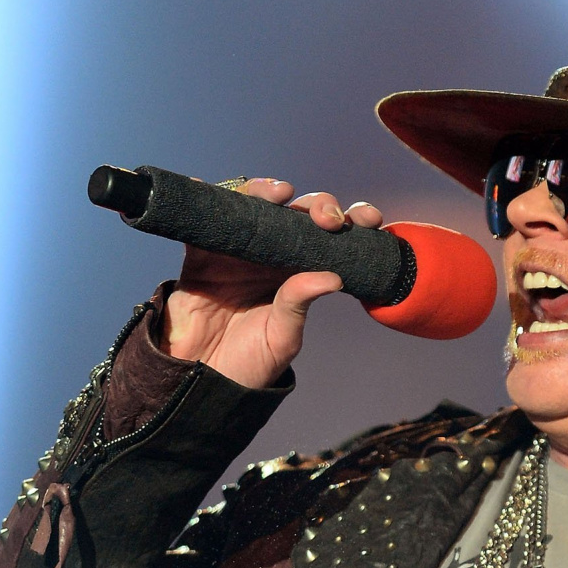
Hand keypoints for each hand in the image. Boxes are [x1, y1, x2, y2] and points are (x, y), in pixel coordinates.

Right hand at [159, 179, 384, 388]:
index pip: (331, 238)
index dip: (351, 221)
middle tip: (326, 217)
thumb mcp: (282, 337)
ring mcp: (238, 251)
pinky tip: (203, 186)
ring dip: (266, 192)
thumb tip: (332, 277)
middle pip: (298, 214)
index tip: (366, 221)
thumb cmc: (249, 362)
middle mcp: (272, 254)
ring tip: (278, 193)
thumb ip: (299, 304)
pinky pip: (201, 223)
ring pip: (254, 208)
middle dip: (318, 205)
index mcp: (301, 271)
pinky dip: (201, 200)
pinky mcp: (203, 256)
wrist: (202, 381)